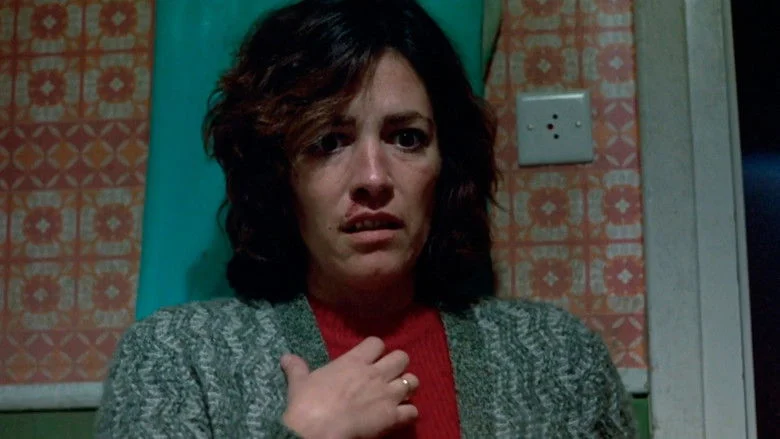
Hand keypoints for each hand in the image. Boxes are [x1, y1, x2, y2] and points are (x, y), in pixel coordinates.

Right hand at [280, 337, 418, 438]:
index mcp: (354, 361)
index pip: (377, 342)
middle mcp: (375, 373)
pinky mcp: (393, 417)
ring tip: (399, 395)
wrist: (317, 430)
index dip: (376, 349)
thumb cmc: (307, 403)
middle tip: (388, 376)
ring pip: (413, 381)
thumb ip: (297, 368)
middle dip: (398, 366)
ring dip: (407, 387)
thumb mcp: (299, 382)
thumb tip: (285, 358)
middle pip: (402, 357)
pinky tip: (400, 416)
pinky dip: (409, 413)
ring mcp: (387, 394)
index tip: (371, 358)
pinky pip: (413, 411)